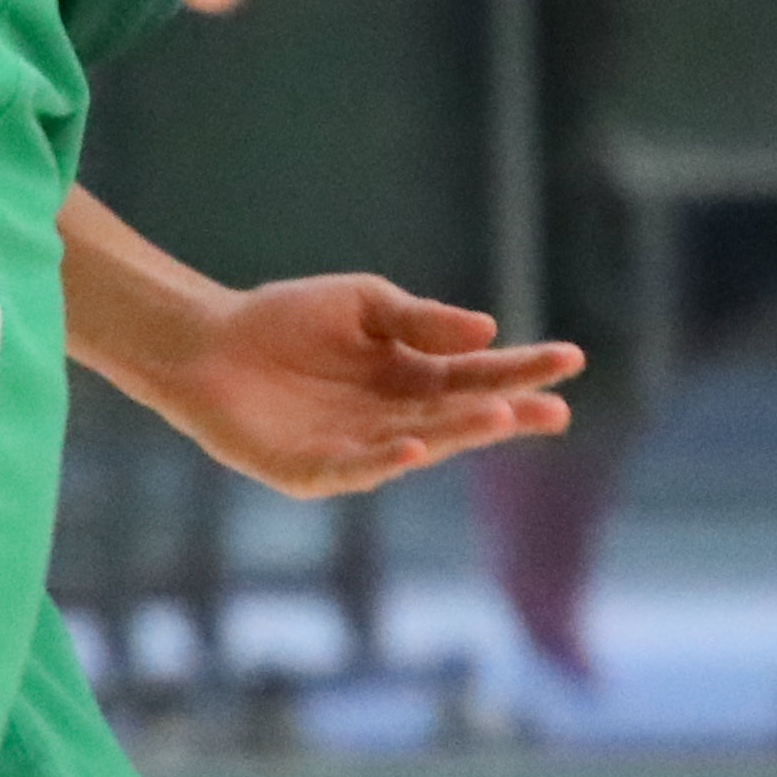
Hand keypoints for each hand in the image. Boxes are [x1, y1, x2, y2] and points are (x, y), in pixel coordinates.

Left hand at [116, 274, 579, 499]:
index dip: (523, 370)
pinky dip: (383, 459)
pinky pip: (353, 468)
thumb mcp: (363, 304)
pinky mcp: (310, 472)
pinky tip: (413, 446)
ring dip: (457, 432)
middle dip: (507, 411)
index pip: (479, 376)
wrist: (206, 343)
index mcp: (412, 377)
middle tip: (554, 409)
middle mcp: (394, 419)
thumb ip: (420, 320)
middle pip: (459, 416)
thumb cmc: (286, 320)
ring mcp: (356, 449)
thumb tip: (487, 330)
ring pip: (418, 443)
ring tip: (498, 415)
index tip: (570, 359)